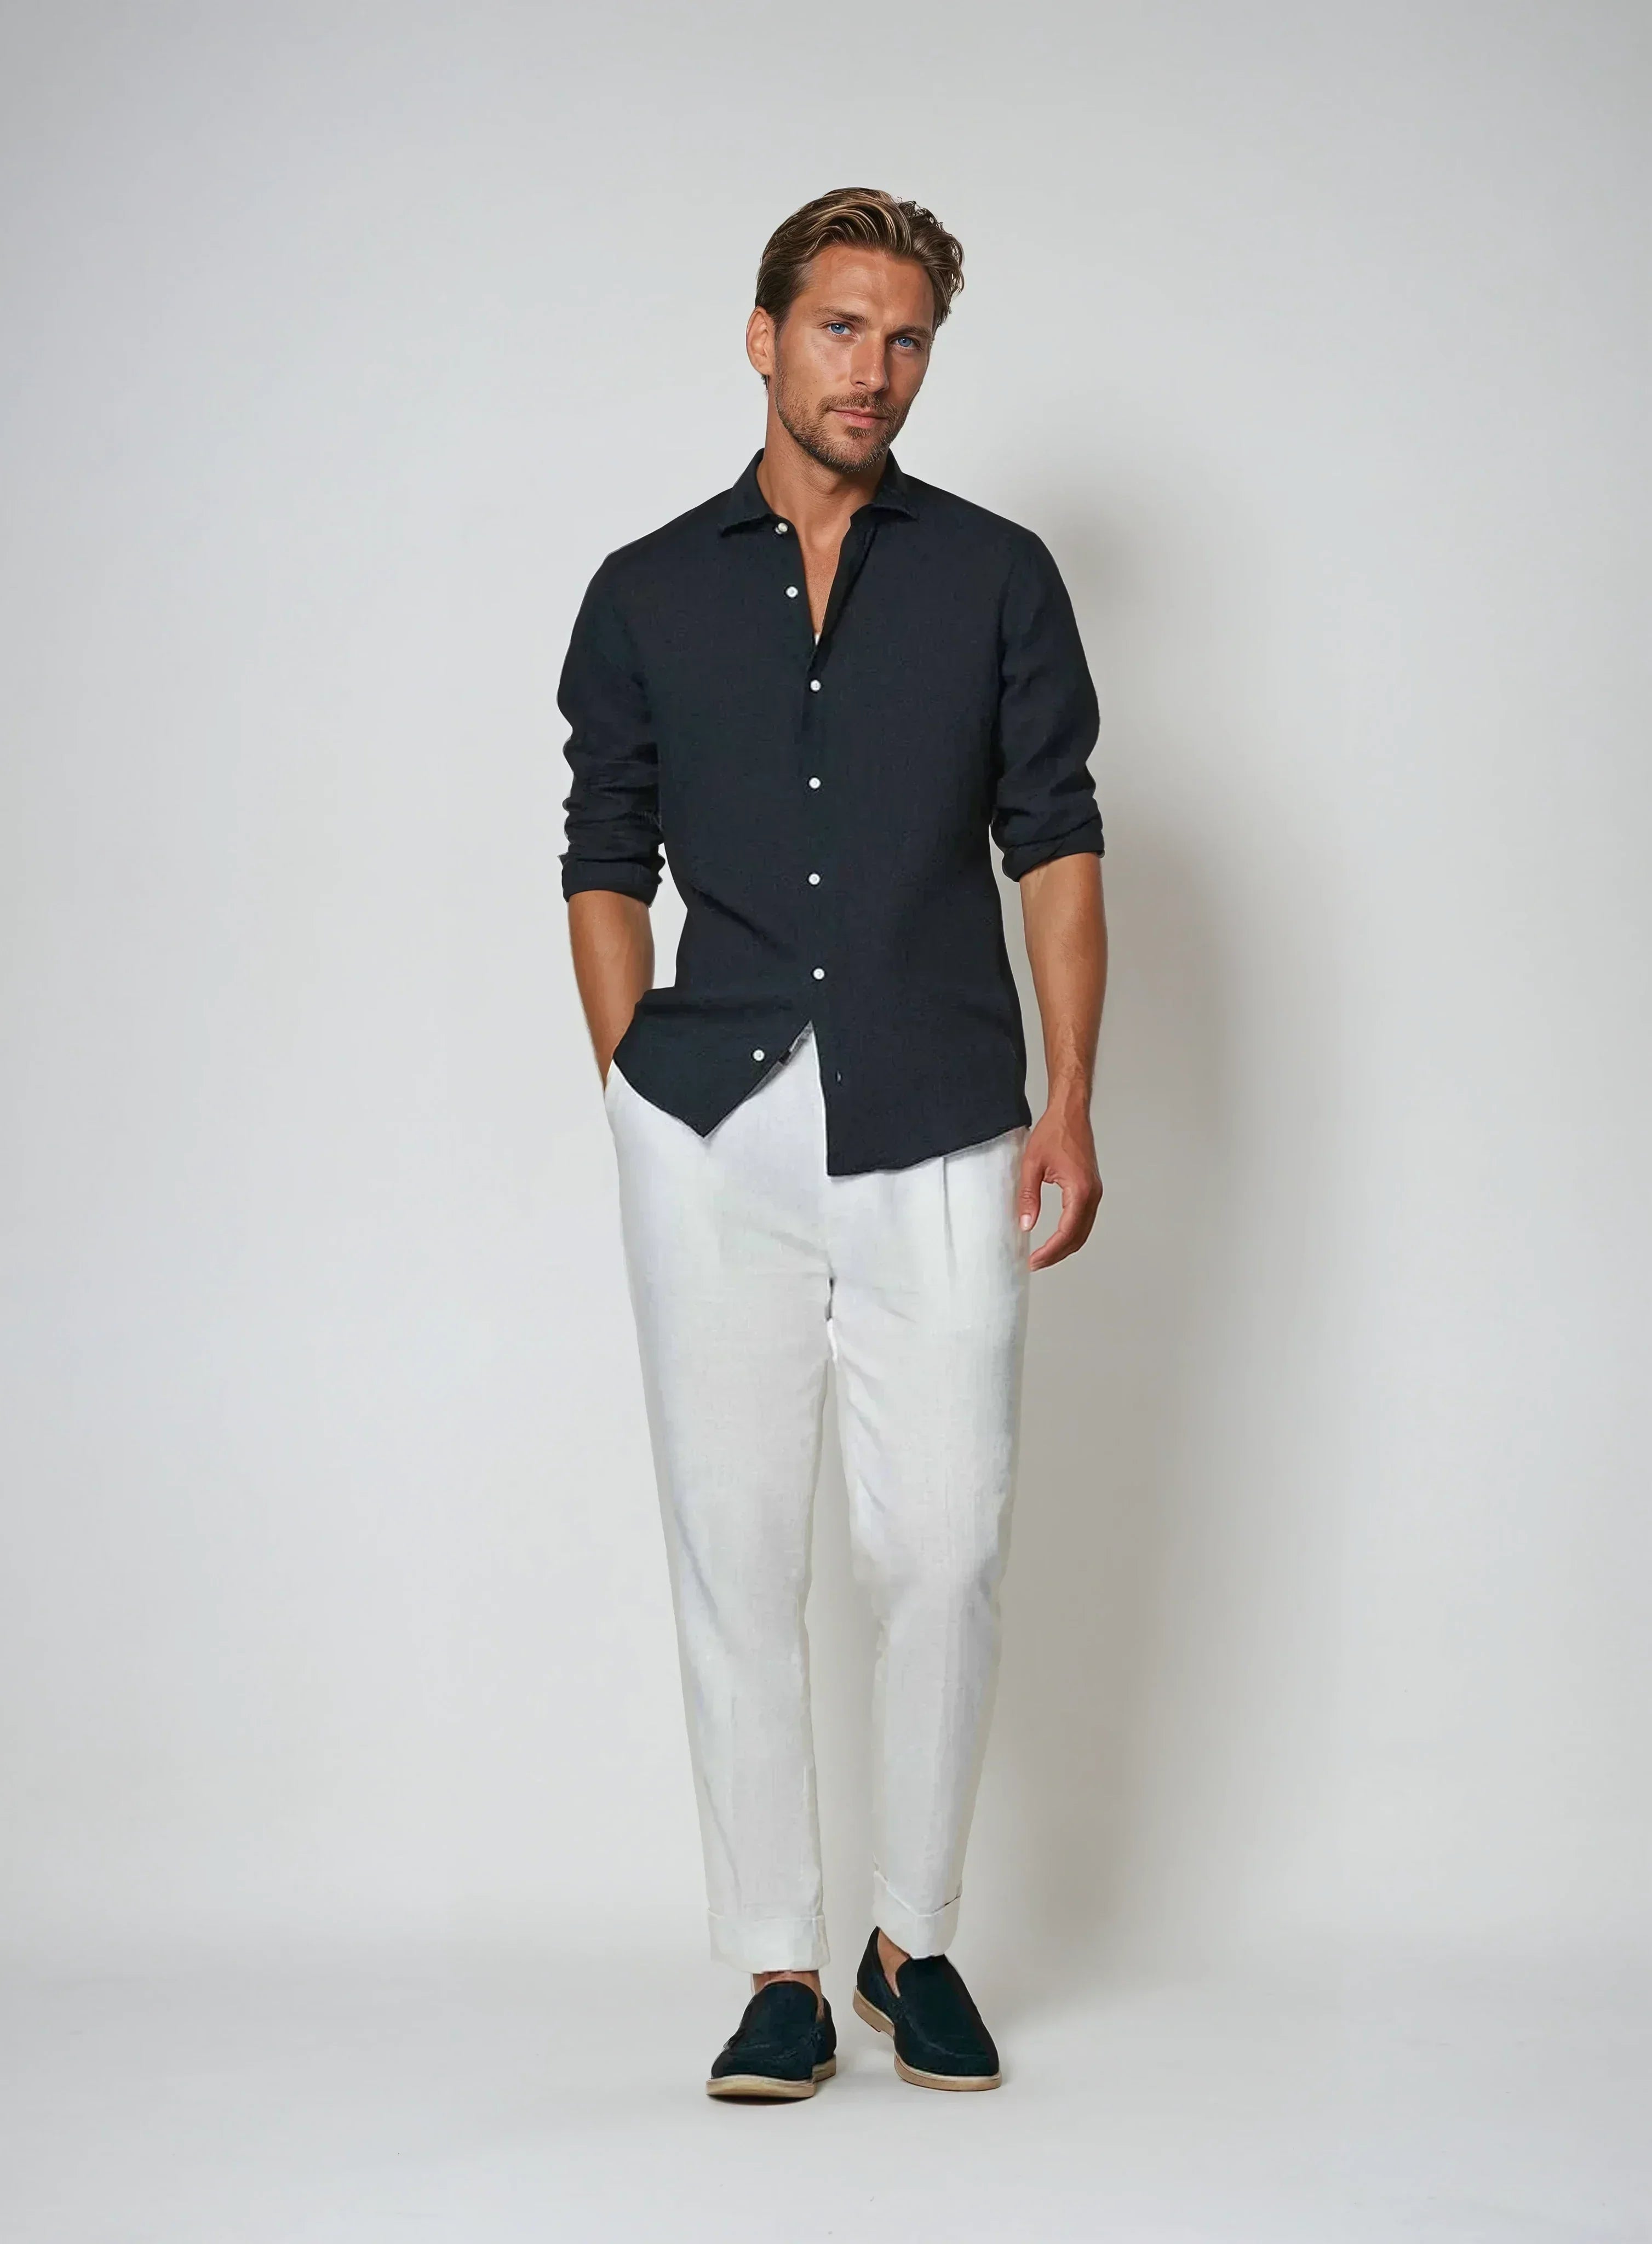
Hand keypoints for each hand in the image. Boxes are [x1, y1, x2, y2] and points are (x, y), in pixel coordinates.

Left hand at [1017, 1095, 1101, 1270]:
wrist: (1070, 1113)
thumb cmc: (1054, 1132)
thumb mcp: (1032, 1165)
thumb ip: (1028, 1197)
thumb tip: (1025, 1224)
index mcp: (1080, 1190)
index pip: (1066, 1232)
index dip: (1050, 1251)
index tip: (1034, 1261)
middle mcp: (1092, 1194)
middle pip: (1078, 1237)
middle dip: (1057, 1254)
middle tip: (1036, 1263)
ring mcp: (1094, 1192)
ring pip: (1083, 1231)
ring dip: (1065, 1246)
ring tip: (1044, 1255)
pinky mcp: (1091, 1189)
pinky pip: (1084, 1219)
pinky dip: (1071, 1233)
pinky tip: (1056, 1237)